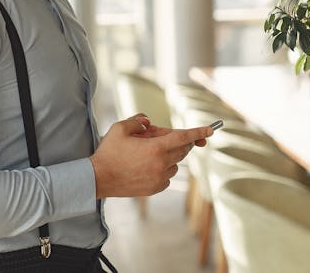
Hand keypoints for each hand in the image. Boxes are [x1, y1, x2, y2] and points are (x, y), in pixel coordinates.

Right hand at [89, 113, 213, 198]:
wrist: (98, 179)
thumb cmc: (108, 152)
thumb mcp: (120, 128)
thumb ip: (138, 121)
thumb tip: (149, 122)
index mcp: (155, 148)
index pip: (183, 137)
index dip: (198, 132)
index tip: (211, 130)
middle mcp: (161, 164)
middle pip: (182, 150)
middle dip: (178, 141)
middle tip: (161, 137)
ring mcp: (159, 178)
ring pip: (175, 163)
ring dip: (169, 156)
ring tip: (147, 153)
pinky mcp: (155, 188)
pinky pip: (168, 176)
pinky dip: (163, 168)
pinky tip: (146, 166)